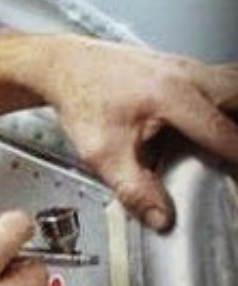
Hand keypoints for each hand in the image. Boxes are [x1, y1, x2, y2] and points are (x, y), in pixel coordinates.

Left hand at [33, 36, 237, 229]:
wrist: (65, 67)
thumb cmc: (82, 100)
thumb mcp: (101, 154)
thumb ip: (133, 188)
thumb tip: (160, 218)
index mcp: (173, 95)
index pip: (225, 132)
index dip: (237, 158)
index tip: (237, 178)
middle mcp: (188, 75)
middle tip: (232, 158)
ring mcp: (190, 68)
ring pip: (236, 87)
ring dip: (235, 115)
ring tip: (228, 145)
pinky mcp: (186, 69)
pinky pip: (224, 83)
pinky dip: (228, 104)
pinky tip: (217, 124)